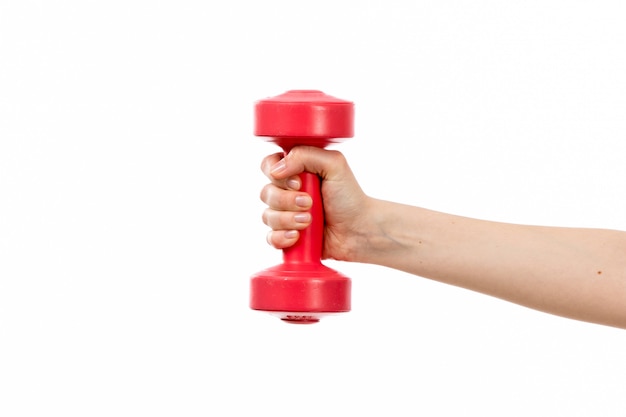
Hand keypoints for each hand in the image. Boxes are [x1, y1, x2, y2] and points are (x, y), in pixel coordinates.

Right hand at [260, 146, 369, 261]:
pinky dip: (281, 238)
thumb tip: (277, 169)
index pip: (268, 165)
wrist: (360, 230)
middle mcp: (288, 192)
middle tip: (309, 203)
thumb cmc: (349, 197)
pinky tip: (297, 237)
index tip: (298, 182)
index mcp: (296, 170)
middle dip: (286, 201)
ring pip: (267, 216)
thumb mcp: (334, 164)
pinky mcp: (287, 236)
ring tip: (309, 222)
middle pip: (266, 192)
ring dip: (287, 219)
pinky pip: (270, 238)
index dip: (276, 174)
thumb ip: (306, 154)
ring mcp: (286, 215)